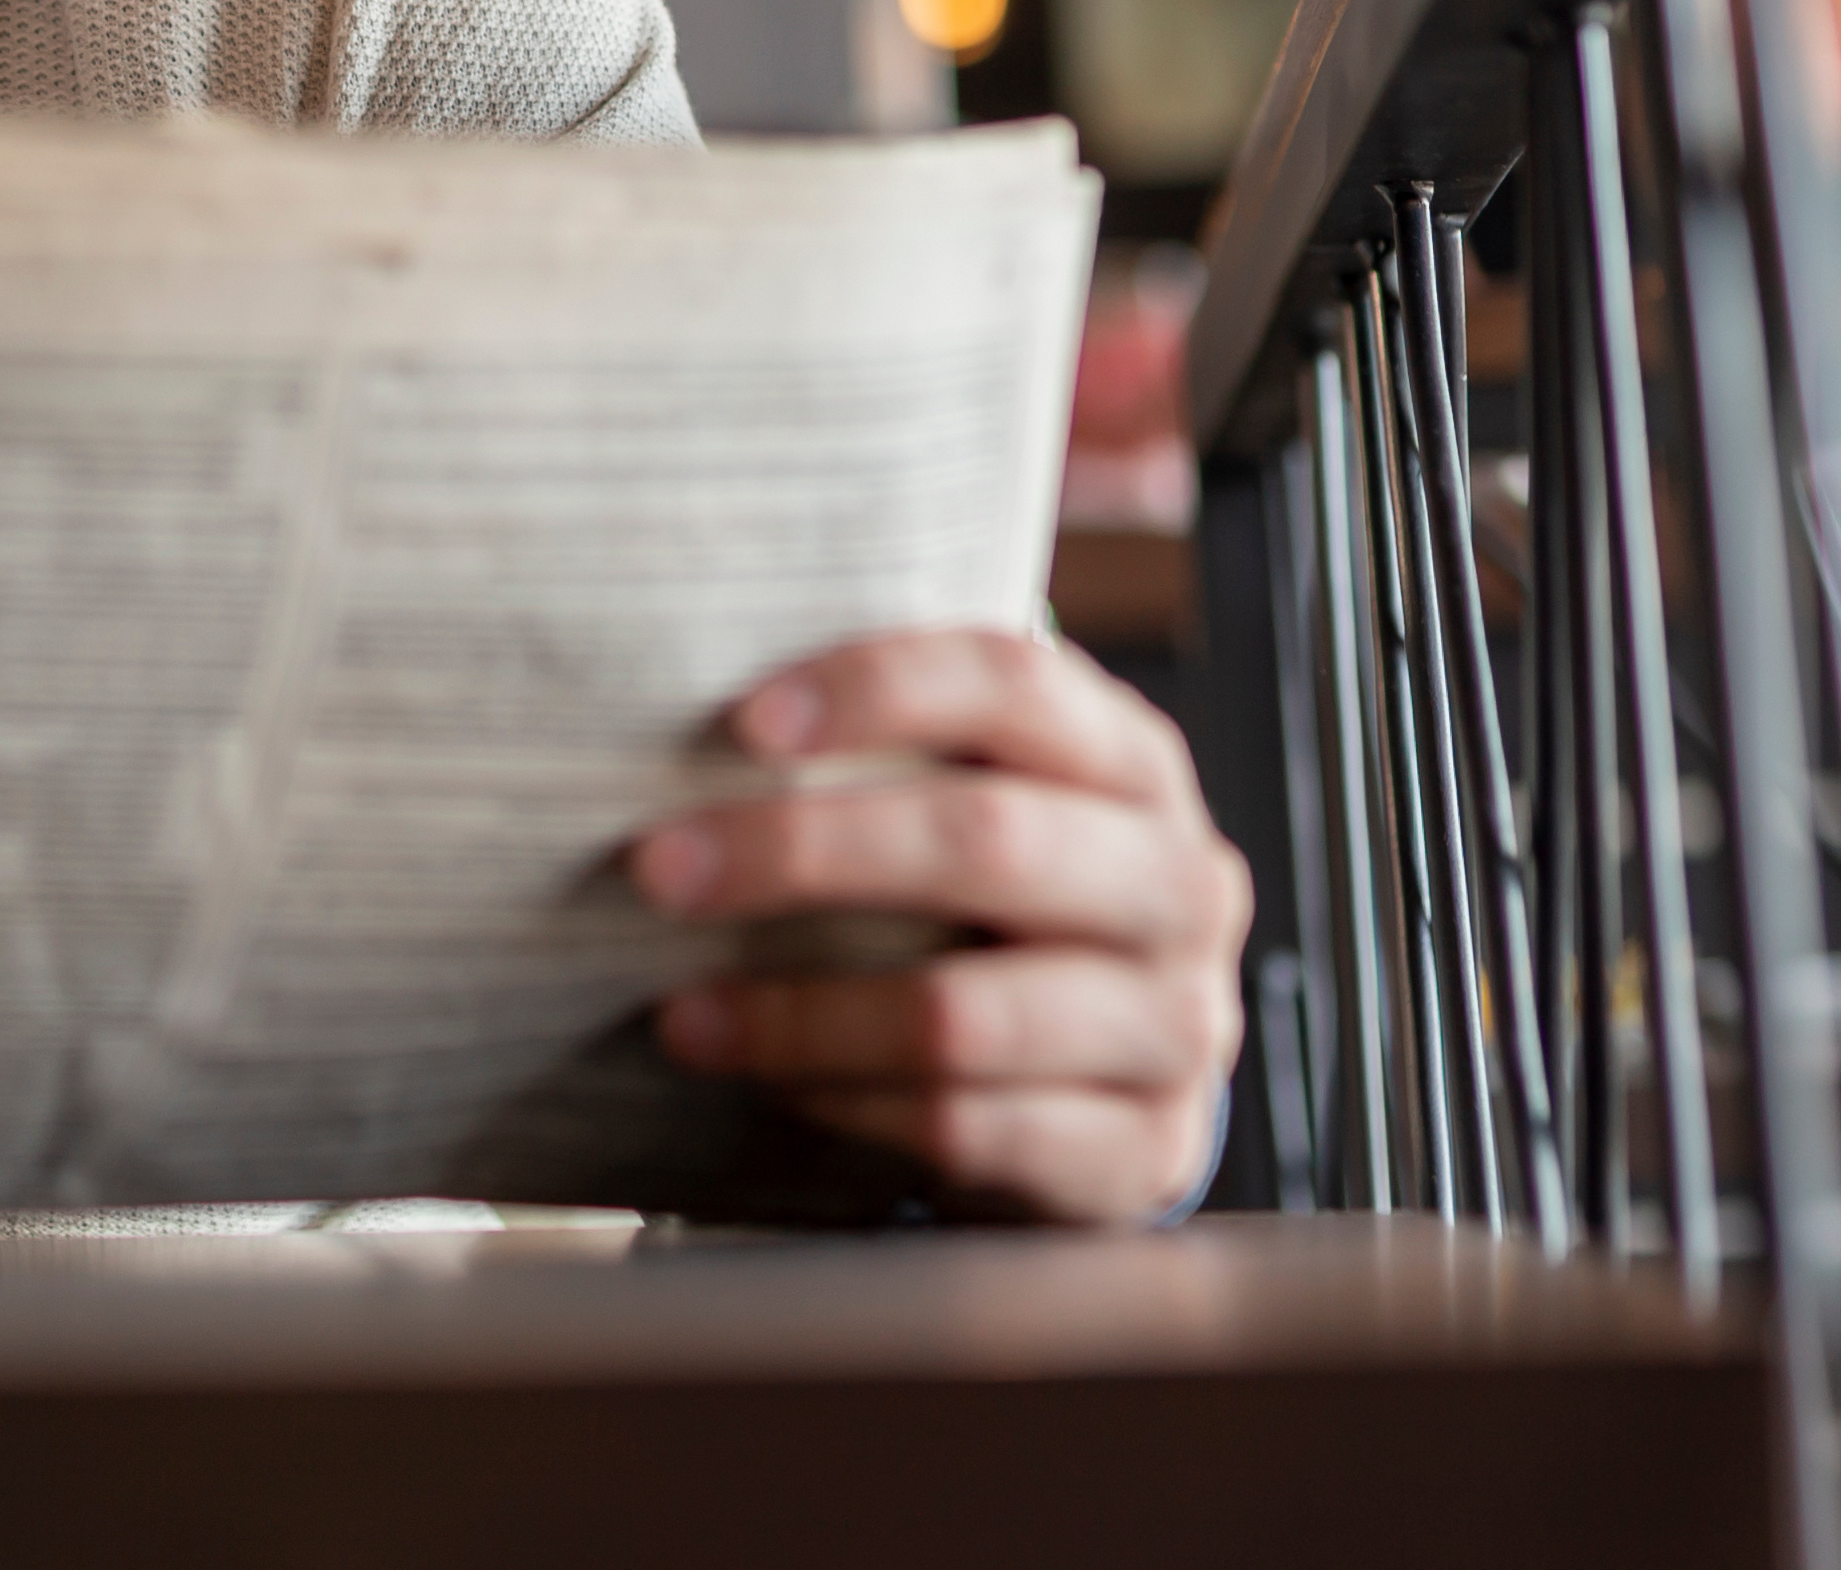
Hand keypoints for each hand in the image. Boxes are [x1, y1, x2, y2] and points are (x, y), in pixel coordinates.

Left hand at [631, 627, 1251, 1225]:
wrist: (1113, 1084)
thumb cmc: (1003, 915)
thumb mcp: (986, 806)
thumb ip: (895, 753)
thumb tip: (691, 702)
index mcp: (1134, 765)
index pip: (1016, 685)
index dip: (881, 687)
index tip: (744, 721)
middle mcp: (1181, 885)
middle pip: (987, 841)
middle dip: (802, 851)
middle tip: (659, 868)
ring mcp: (1179, 1028)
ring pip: (964, 1012)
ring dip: (799, 1014)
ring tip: (684, 1013)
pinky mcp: (1147, 1155)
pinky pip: (969, 1130)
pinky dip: (847, 1104)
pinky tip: (770, 1084)